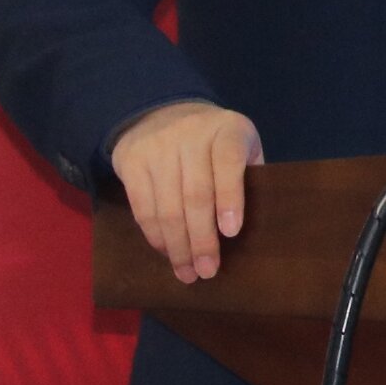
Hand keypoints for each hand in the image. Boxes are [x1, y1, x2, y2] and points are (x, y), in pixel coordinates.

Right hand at [112, 100, 261, 282]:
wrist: (162, 111)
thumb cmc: (215, 142)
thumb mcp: (241, 146)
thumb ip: (248, 177)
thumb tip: (254, 232)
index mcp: (227, 128)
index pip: (228, 161)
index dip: (230, 197)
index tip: (231, 232)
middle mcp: (190, 133)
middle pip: (195, 194)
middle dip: (202, 239)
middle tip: (208, 271)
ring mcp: (157, 147)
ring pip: (166, 207)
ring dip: (177, 246)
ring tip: (187, 272)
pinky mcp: (131, 161)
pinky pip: (142, 207)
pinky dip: (155, 236)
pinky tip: (167, 252)